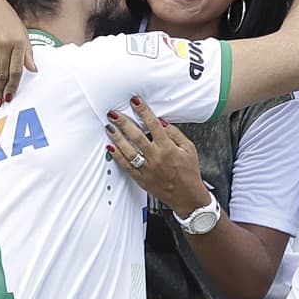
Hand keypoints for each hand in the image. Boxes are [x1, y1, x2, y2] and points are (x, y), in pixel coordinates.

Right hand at [0, 0, 35, 104]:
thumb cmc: (7, 20)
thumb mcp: (22, 33)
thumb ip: (27, 52)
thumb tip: (34, 70)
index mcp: (19, 42)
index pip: (17, 70)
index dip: (13, 85)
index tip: (10, 97)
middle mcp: (4, 43)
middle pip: (2, 73)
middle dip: (1, 90)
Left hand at [105, 96, 208, 214]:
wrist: (187, 196)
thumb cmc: (189, 173)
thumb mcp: (189, 149)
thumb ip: (175, 134)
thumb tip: (162, 123)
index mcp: (168, 148)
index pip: (153, 125)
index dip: (143, 112)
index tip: (136, 102)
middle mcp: (156, 157)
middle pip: (137, 136)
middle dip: (124, 122)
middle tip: (114, 113)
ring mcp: (147, 168)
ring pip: (128, 150)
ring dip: (117, 137)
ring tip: (109, 127)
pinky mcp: (141, 178)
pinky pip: (126, 166)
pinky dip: (117, 156)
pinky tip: (111, 147)